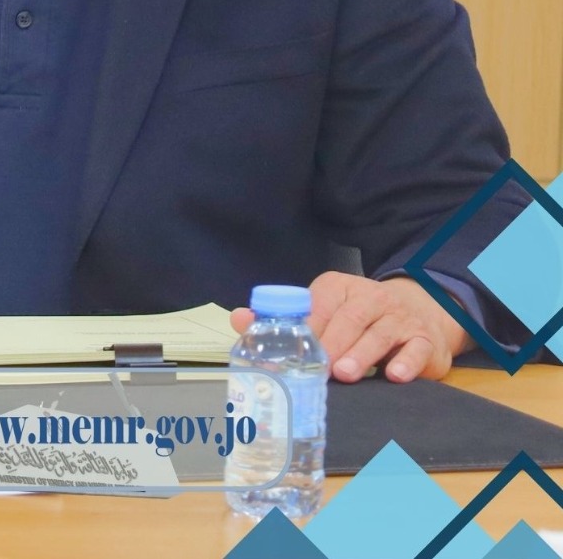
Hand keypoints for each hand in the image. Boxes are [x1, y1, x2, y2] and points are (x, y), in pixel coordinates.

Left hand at [227, 271, 468, 382]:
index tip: (290, 350)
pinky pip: (416, 349)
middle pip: (349, 319)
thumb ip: (284, 317)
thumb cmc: (358, 317)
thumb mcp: (324, 310)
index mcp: (338, 287)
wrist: (419, 313)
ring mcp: (399, 318)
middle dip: (333, 343)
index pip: (319, 304)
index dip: (305, 327)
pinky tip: (396, 375)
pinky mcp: (425, 340)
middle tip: (319, 368)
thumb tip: (238, 319)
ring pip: (380, 334)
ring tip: (345, 373)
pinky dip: (407, 362)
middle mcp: (370, 298)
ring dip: (362, 354)